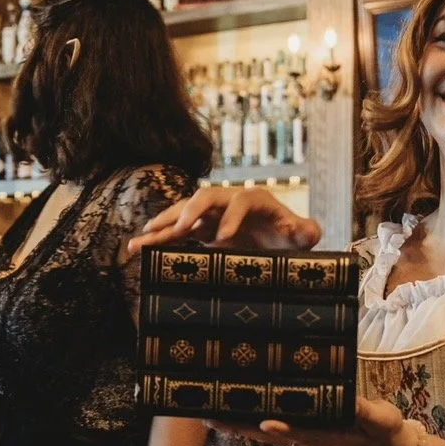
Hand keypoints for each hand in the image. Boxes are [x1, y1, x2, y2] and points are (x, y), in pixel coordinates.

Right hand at [127, 185, 321, 254]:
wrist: (276, 241)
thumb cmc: (289, 238)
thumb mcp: (301, 237)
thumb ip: (307, 232)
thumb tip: (308, 231)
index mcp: (256, 200)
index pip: (242, 201)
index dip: (232, 216)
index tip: (222, 239)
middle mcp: (230, 201)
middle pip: (206, 197)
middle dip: (192, 211)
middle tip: (181, 229)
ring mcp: (211, 214)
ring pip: (184, 212)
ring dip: (164, 223)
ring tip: (142, 238)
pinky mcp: (199, 228)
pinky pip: (175, 230)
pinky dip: (157, 238)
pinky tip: (136, 248)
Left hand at [204, 395, 421, 445]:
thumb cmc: (385, 430)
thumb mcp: (381, 420)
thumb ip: (364, 412)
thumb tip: (350, 401)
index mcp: (329, 438)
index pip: (301, 432)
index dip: (282, 429)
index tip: (262, 422)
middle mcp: (310, 443)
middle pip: (270, 436)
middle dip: (242, 427)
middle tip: (211, 419)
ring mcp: (304, 441)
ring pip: (267, 435)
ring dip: (241, 426)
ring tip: (212, 417)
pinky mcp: (304, 436)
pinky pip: (274, 430)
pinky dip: (254, 423)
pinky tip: (239, 414)